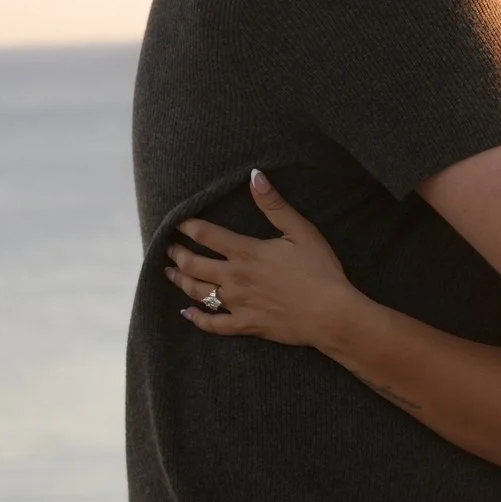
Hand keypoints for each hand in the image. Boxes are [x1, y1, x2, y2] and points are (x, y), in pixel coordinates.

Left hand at [169, 170, 363, 347]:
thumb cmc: (320, 270)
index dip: (188, 226)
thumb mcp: (301, 231)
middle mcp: (235, 278)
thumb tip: (255, 176)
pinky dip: (196, 319)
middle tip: (170, 248)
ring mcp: (238, 304)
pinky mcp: (246, 325)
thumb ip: (274, 205)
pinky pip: (213, 325)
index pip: (207, 235)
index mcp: (247, 252)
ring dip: (180, 280)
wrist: (330, 314)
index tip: (178, 223)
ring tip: (170, 273)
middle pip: (195, 264)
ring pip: (198, 292)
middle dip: (178, 254)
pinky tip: (187, 314)